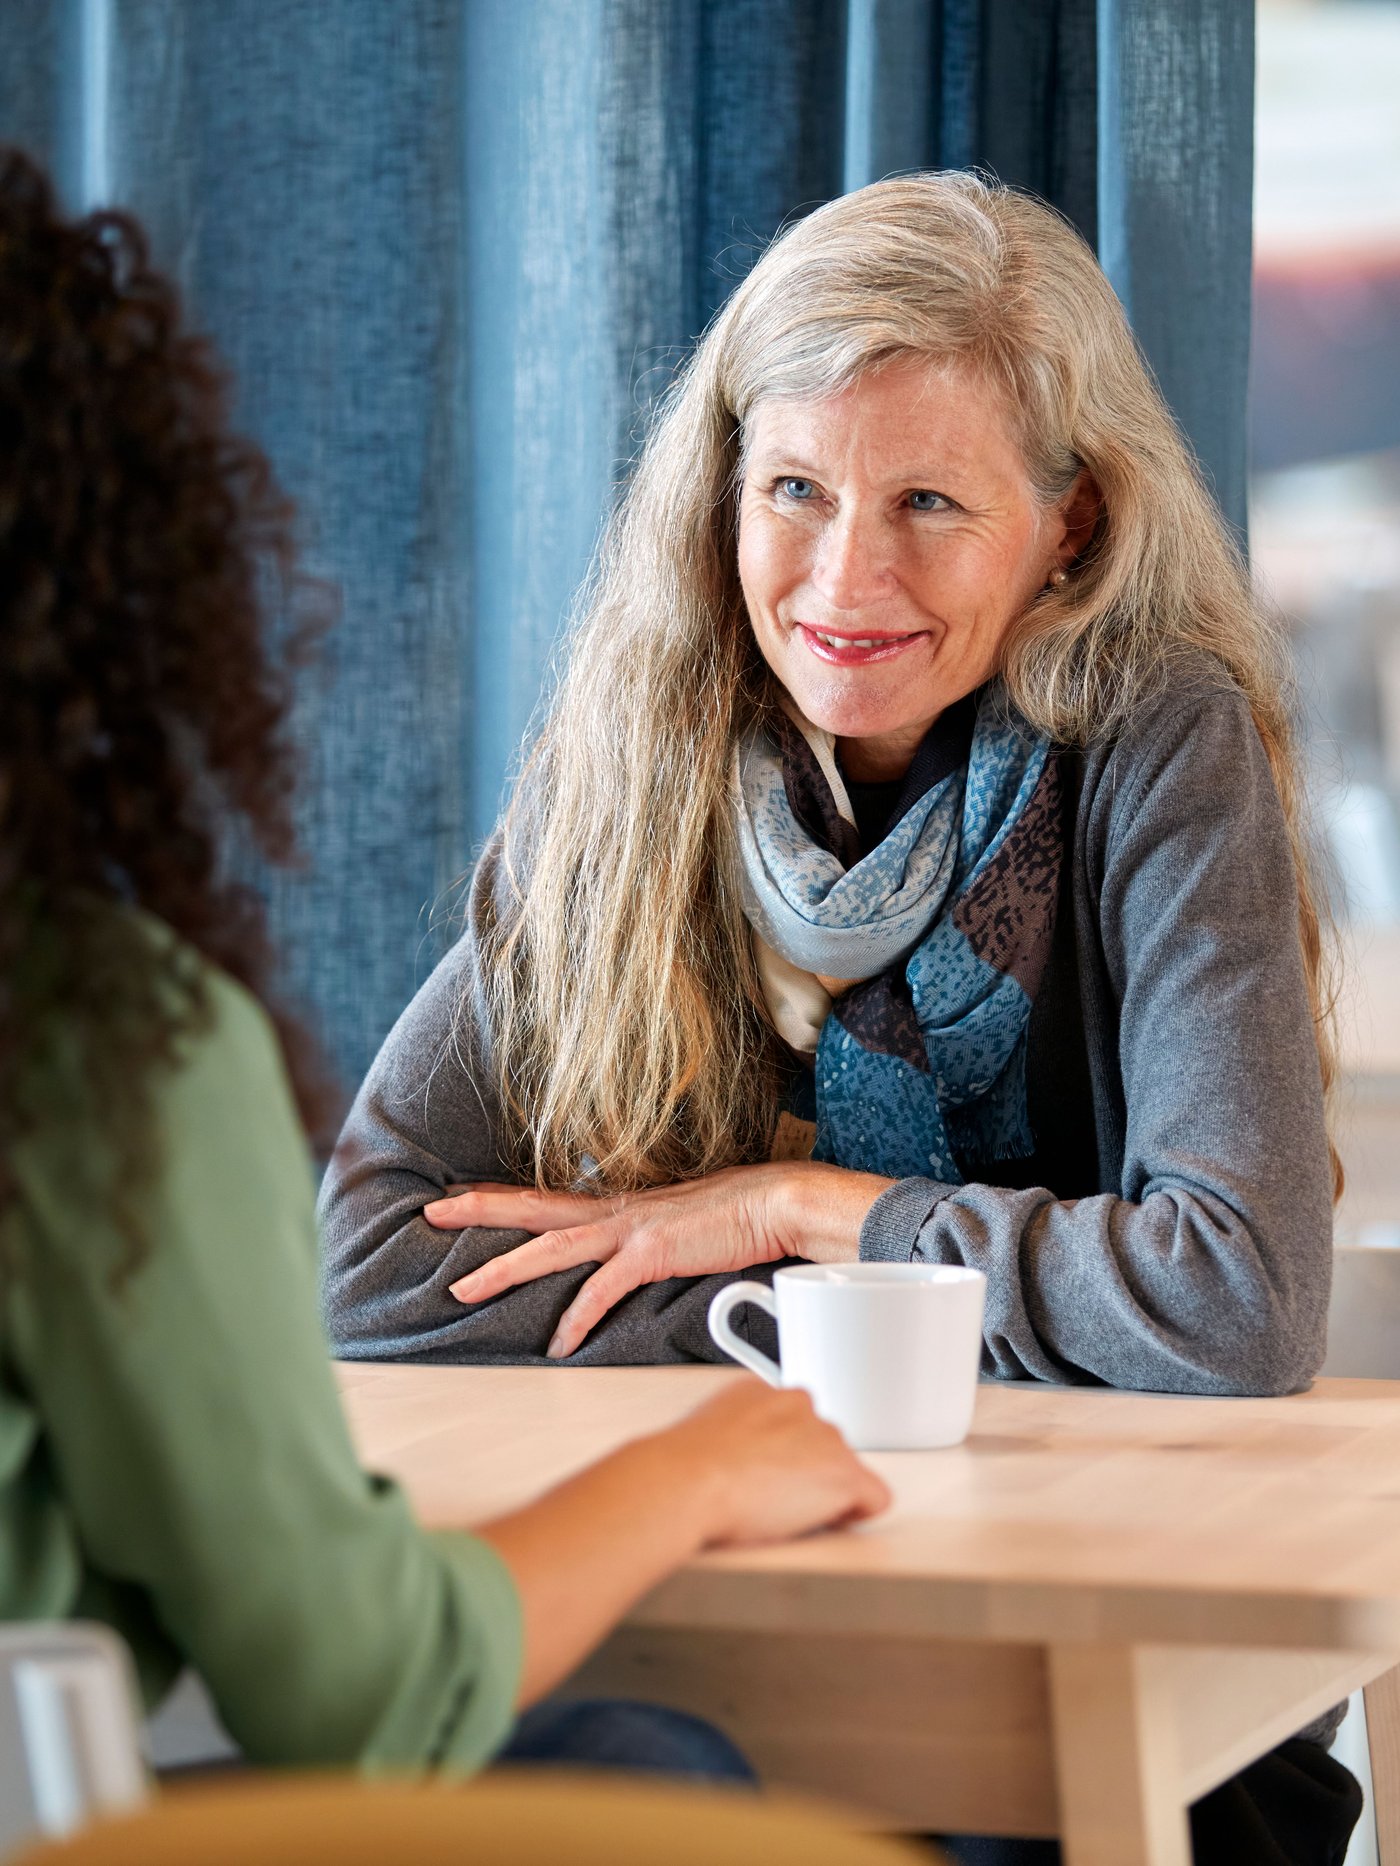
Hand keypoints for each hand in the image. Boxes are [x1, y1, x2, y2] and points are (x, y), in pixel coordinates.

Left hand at [423, 1161, 892, 1357]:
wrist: (777, 1203)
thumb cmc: (734, 1216)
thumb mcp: (677, 1225)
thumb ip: (646, 1239)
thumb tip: (631, 1252)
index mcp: (618, 1207)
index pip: (546, 1200)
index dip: (501, 1197)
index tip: (459, 1195)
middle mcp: (614, 1212)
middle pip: (531, 1209)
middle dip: (477, 1210)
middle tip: (429, 1212)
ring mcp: (629, 1231)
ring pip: (549, 1247)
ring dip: (502, 1268)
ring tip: (461, 1286)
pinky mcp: (650, 1254)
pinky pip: (600, 1292)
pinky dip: (575, 1319)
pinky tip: (556, 1345)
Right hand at [655, 1377, 891, 1545]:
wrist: (688, 1480)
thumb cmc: (683, 1468)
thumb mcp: (702, 1433)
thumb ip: (734, 1435)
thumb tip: (738, 1459)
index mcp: (760, 1391)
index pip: (791, 1422)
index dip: (781, 1456)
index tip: (764, 1474)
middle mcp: (799, 1404)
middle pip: (819, 1444)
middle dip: (803, 1471)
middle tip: (769, 1498)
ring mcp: (825, 1437)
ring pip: (841, 1470)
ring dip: (821, 1490)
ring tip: (781, 1512)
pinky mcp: (844, 1473)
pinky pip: (874, 1496)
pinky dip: (856, 1512)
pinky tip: (828, 1520)